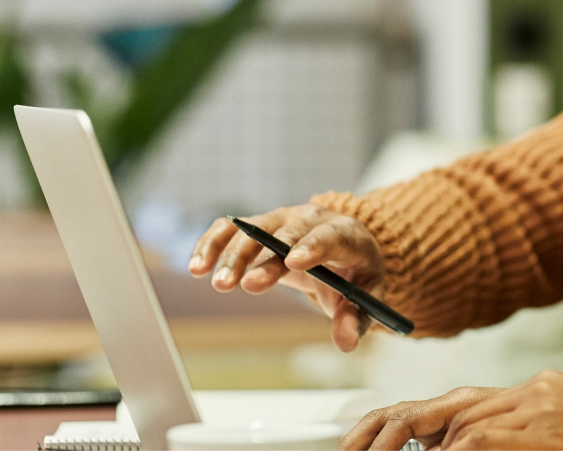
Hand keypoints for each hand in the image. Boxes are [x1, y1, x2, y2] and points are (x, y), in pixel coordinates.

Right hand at [189, 204, 385, 350]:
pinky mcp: (257, 225)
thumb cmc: (353, 271)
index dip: (311, 246)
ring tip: (217, 283)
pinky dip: (212, 244)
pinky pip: (230, 229)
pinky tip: (197, 266)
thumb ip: (355, 318)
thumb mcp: (365, 294)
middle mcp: (309, 220)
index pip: (329, 235)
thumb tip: (345, 342)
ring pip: (252, 229)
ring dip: (232, 254)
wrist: (341, 247)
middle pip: (285, 234)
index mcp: (344, 233)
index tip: (293, 262)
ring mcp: (281, 219)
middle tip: (245, 285)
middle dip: (265, 260)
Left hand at [347, 371, 562, 449]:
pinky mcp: (547, 432)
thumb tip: (455, 446)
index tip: (373, 441)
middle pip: (451, 407)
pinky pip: (481, 441)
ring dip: (421, 448)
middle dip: (396, 431)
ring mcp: (543, 410)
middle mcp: (538, 393)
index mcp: (541, 393)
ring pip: (460, 423)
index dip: (410, 422)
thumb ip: (515, 442)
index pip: (462, 403)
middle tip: (359, 449)